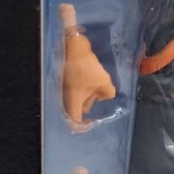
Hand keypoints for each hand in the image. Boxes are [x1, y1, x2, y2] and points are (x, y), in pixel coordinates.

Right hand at [59, 5, 116, 128]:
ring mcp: (66, 87)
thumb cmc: (86, 67)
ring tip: (99, 80)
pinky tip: (94, 74)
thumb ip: (108, 93)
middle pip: (78, 108)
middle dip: (90, 103)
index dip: (82, 127)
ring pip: (79, 96)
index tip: (91, 123)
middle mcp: (66, 97)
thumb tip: (104, 95)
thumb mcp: (103, 82)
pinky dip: (87, 83)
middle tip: (100, 93)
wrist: (73, 46)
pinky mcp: (68, 78)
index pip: (74, 122)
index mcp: (73, 102)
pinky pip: (78, 86)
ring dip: (90, 91)